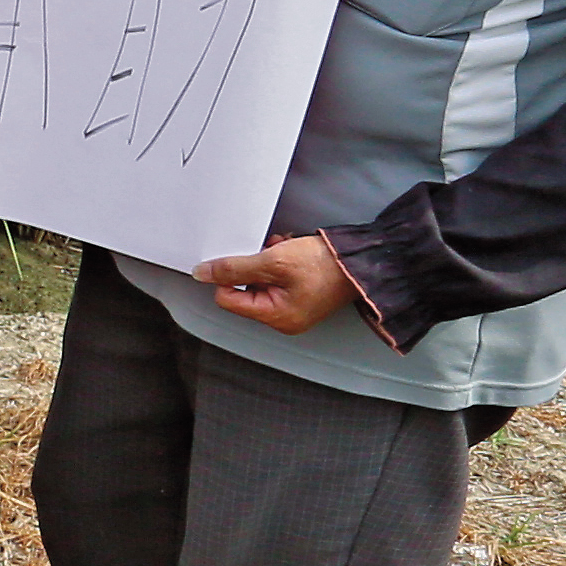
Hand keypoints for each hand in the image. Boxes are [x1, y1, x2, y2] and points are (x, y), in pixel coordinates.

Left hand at [197, 231, 359, 334]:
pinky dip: (278, 260)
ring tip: (281, 247)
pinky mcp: (301, 294)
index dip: (227, 276)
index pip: (227, 299)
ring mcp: (294, 307)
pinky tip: (289, 248)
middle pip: (244, 289)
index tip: (236, 258)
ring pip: (260, 280)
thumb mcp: (272, 262)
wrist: (362, 258)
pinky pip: (277, 278)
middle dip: (251, 265)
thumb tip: (203, 273)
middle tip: (267, 250)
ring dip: (265, 259)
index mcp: (276, 317)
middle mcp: (284, 318)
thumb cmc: (325, 264)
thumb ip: (234, 268)